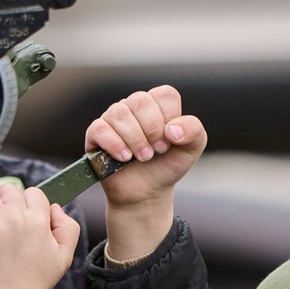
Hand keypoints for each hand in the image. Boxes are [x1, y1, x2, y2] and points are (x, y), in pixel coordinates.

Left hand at [0, 183, 79, 288]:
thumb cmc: (32, 285)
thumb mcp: (63, 259)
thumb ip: (68, 229)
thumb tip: (56, 208)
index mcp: (38, 221)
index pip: (34, 193)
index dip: (29, 205)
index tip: (23, 219)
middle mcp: (14, 217)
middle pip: (9, 190)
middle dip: (7, 203)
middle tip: (4, 224)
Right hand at [86, 86, 203, 264]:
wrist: (146, 193)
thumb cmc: (167, 165)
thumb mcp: (191, 149)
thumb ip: (193, 131)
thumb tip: (172, 129)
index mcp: (157, 104)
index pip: (164, 95)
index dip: (169, 119)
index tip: (170, 141)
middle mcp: (134, 106)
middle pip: (140, 101)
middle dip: (152, 130)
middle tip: (156, 151)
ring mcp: (113, 118)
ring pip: (119, 114)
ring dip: (135, 140)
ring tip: (142, 158)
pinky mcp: (96, 134)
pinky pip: (100, 129)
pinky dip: (114, 144)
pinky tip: (124, 158)